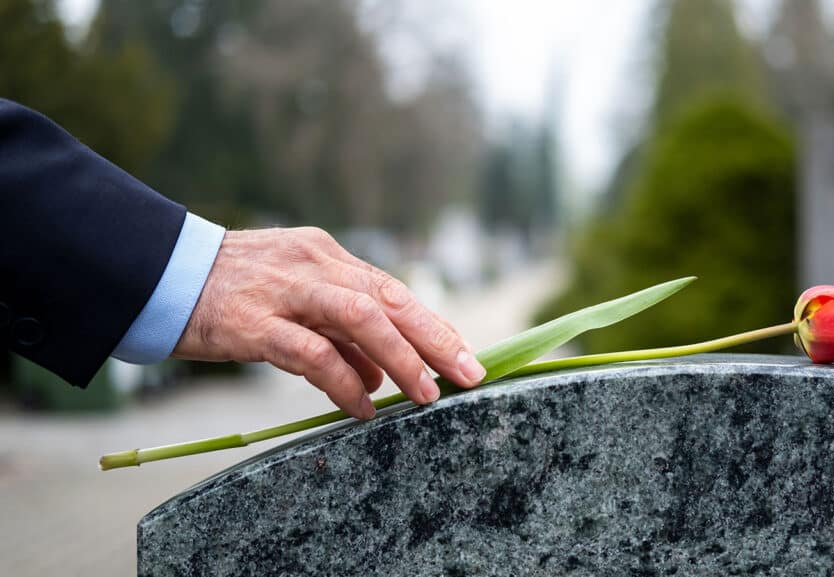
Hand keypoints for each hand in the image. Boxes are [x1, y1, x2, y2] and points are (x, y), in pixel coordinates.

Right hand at [172, 227, 486, 418]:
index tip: (465, 353)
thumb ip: (339, 332)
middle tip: (468, 373)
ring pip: (360, 318)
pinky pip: (311, 353)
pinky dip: (343, 382)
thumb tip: (382, 376)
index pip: (392, 289)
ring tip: (425, 394)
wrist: (158, 273)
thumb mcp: (293, 297)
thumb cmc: (231, 291)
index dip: (432, 323)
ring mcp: (284, 291)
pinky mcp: (252, 322)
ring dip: (401, 358)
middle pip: (389, 298)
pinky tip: (362, 407)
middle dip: (436, 337)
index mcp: (326, 255)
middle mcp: (313, 265)